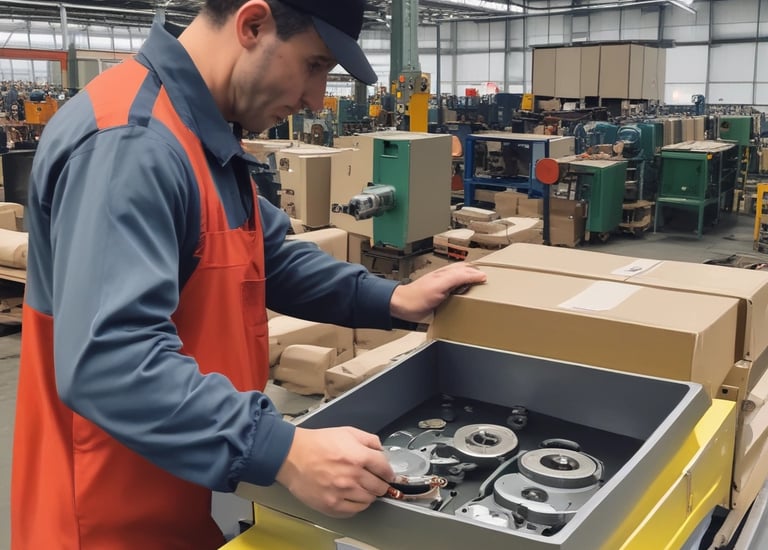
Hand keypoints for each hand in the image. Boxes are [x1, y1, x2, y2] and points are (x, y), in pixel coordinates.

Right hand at [275, 426, 393, 517]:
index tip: (387, 474)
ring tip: (360, 487)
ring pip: (369, 500)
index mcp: (357, 456)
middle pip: (380, 487)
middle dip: (380, 484)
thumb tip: (381, 450)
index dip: (388, 471)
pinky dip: (356, 504)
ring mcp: (342, 492)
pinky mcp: (332, 505)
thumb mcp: (346, 432)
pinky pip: (354, 510)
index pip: (385, 468)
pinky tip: (351, 495)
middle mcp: (352, 476)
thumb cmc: (317, 444)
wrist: (292, 456)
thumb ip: (368, 439)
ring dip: (368, 495)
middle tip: (375, 481)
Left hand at [389, 263, 486, 322]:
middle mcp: (444, 278)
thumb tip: (478, 274)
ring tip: (476, 285)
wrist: (401, 306)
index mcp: (447, 273)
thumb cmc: (417, 297)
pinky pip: (452, 291)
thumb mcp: (441, 285)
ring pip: (458, 280)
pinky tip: (460, 295)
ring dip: (467, 281)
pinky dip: (460, 291)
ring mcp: (439, 287)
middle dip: (474, 273)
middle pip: (463, 272)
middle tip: (485, 279)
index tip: (489, 277)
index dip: (478, 271)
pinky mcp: (436, 297)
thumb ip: (459, 277)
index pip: (467, 268)